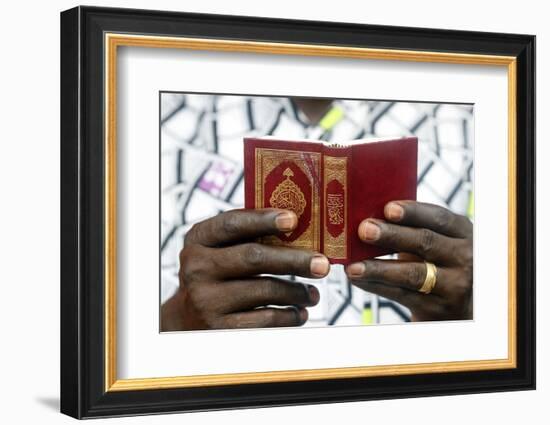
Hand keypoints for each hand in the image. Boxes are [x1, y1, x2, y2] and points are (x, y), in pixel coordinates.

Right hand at [161, 208, 329, 330]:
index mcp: (198, 239)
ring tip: (312, 293)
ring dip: (297, 292)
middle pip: (254, 257)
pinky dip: (289, 315)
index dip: (263, 220)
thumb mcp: (220, 249)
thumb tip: (301, 224)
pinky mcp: (219, 328)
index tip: (293, 219)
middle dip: (294, 259)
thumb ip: (248, 235)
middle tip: (322, 264)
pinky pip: (266, 319)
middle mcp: (196, 268)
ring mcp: (206, 300)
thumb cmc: (218, 275)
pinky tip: (299, 312)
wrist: (188, 320)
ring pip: (265, 290)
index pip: (232, 223)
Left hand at [345, 201, 472, 320]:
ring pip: (412, 274)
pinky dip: (376, 286)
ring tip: (353, 266)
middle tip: (364, 230)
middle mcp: (465, 258)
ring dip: (378, 268)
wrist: (459, 308)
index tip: (388, 208)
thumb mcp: (437, 243)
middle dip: (392, 235)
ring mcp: (455, 285)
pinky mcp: (439, 309)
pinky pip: (402, 295)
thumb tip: (368, 216)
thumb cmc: (438, 264)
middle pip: (425, 242)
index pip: (439, 218)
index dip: (413, 212)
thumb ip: (413, 229)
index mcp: (463, 233)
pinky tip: (358, 279)